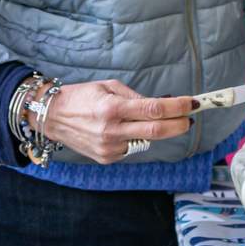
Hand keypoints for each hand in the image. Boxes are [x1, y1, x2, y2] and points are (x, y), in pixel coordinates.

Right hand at [29, 79, 191, 163]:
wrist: (52, 117)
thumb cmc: (82, 97)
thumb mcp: (109, 87)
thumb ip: (136, 97)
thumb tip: (162, 105)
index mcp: (112, 108)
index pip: (154, 109)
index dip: (178, 107)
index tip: (193, 103)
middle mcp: (111, 130)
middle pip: (157, 131)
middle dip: (179, 124)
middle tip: (190, 118)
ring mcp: (108, 147)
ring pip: (146, 140)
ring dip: (155, 130)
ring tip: (146, 119)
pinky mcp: (106, 158)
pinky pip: (132, 148)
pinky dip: (136, 138)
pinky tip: (123, 130)